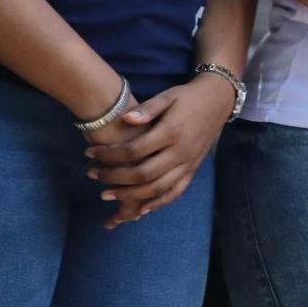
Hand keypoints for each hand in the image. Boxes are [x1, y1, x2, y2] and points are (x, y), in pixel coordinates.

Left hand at [84, 79, 231, 227]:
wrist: (218, 101)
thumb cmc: (188, 97)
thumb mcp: (167, 96)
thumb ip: (147, 109)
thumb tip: (125, 118)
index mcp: (172, 132)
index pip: (134, 150)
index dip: (109, 154)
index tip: (90, 152)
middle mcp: (181, 152)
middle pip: (143, 174)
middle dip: (114, 177)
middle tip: (92, 175)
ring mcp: (188, 163)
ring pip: (157, 188)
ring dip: (130, 195)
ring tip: (106, 194)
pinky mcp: (193, 170)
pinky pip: (175, 192)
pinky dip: (157, 203)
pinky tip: (139, 210)